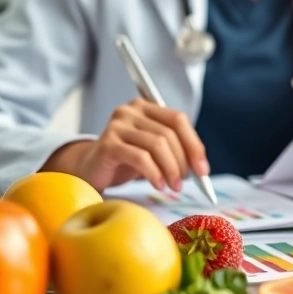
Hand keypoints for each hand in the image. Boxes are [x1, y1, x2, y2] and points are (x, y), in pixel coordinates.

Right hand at [42, 99, 208, 192]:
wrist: (89, 171)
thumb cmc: (125, 161)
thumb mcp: (153, 151)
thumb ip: (174, 149)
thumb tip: (201, 166)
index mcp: (145, 107)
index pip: (178, 119)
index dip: (194, 145)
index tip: (203, 170)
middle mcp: (131, 110)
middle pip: (169, 133)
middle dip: (182, 161)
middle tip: (184, 182)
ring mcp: (117, 125)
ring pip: (157, 145)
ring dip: (170, 170)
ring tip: (173, 187)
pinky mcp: (108, 143)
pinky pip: (140, 157)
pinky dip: (154, 174)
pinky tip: (158, 185)